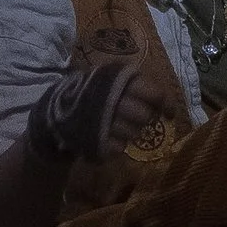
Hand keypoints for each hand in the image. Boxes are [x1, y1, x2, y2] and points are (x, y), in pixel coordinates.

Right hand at [26, 53, 173, 162]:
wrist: (57, 112)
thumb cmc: (94, 93)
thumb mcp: (112, 79)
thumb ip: (138, 87)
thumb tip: (169, 105)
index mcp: (118, 78)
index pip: (153, 93)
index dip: (165, 104)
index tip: (169, 113)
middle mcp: (111, 98)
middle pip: (145, 116)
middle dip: (143, 118)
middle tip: (135, 117)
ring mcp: (102, 120)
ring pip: (134, 133)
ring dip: (130, 131)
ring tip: (116, 125)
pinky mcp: (96, 140)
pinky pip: (120, 147)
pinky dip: (117, 144)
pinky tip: (107, 136)